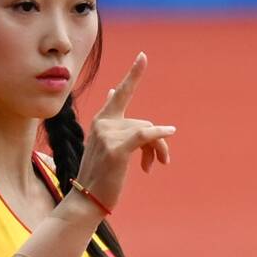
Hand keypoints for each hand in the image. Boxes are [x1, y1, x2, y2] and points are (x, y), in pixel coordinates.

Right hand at [73, 52, 175, 211]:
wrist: (87, 200)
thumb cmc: (100, 174)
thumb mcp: (106, 143)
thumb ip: (113, 120)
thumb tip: (110, 91)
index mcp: (102, 121)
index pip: (120, 93)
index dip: (133, 74)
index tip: (143, 56)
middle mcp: (103, 124)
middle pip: (144, 122)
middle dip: (157, 142)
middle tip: (159, 163)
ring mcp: (108, 136)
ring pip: (147, 133)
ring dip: (157, 151)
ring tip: (151, 168)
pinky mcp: (116, 150)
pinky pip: (145, 135)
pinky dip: (159, 136)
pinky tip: (169, 133)